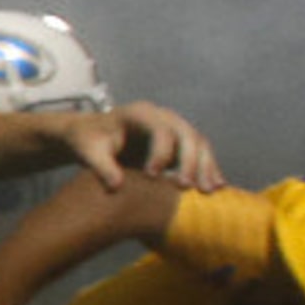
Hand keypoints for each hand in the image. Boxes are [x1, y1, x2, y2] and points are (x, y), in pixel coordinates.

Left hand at [53, 101, 219, 191]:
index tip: (152, 176)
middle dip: (191, 160)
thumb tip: (117, 186)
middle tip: (186, 187)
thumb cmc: (88, 141)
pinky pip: (200, 152)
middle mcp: (161, 117)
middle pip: (186, 133)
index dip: (160, 151)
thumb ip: (101, 167)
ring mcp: (173, 128)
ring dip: (207, 165)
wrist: (91, 136)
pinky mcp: (179, 143)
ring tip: (209, 190)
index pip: (159, 128)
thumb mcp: (89, 152)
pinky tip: (216, 187)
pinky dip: (209, 168)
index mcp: (138, 113)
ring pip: (199, 142)